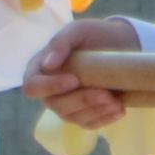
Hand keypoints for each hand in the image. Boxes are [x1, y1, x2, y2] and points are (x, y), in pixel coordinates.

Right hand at [23, 14, 143, 128]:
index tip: (74, 80)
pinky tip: (119, 109)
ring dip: (95, 111)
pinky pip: (89, 124)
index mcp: (40, 69)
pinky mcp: (84, 115)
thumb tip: (47, 64)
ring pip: (73, 117)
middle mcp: (49, 91)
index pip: (32, 87)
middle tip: (105, 93)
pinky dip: (105, 119)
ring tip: (115, 101)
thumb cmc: (94, 35)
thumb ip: (60, 42)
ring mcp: (66, 105)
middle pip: (56, 105)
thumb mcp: (78, 30)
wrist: (122, 45)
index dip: (50, 87)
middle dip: (81, 100)